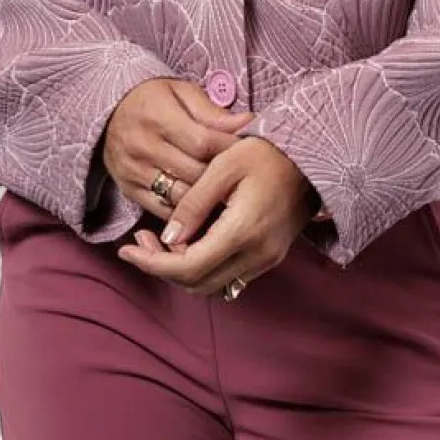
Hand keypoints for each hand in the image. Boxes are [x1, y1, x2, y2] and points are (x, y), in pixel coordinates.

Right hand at [102, 77, 252, 221]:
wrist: (109, 112)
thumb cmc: (153, 99)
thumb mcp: (182, 93)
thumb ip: (213, 112)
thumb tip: (247, 122)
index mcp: (157, 115)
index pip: (203, 142)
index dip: (229, 149)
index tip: (247, 152)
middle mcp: (142, 145)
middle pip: (194, 172)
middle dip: (221, 175)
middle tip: (240, 175)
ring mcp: (133, 171)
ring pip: (180, 195)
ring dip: (205, 197)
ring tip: (224, 191)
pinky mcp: (128, 189)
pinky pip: (163, 209)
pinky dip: (185, 210)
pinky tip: (200, 203)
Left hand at [116, 136, 318, 296]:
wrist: (312, 158)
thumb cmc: (266, 153)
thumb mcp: (223, 167)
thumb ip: (193, 204)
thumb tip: (167, 238)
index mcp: (243, 230)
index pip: (188, 266)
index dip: (152, 264)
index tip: (126, 251)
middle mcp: (257, 254)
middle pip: (197, 283)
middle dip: (162, 268)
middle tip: (139, 242)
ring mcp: (266, 260)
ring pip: (212, 286)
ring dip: (181, 272)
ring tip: (158, 243)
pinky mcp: (270, 258)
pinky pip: (229, 277)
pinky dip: (203, 269)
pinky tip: (188, 245)